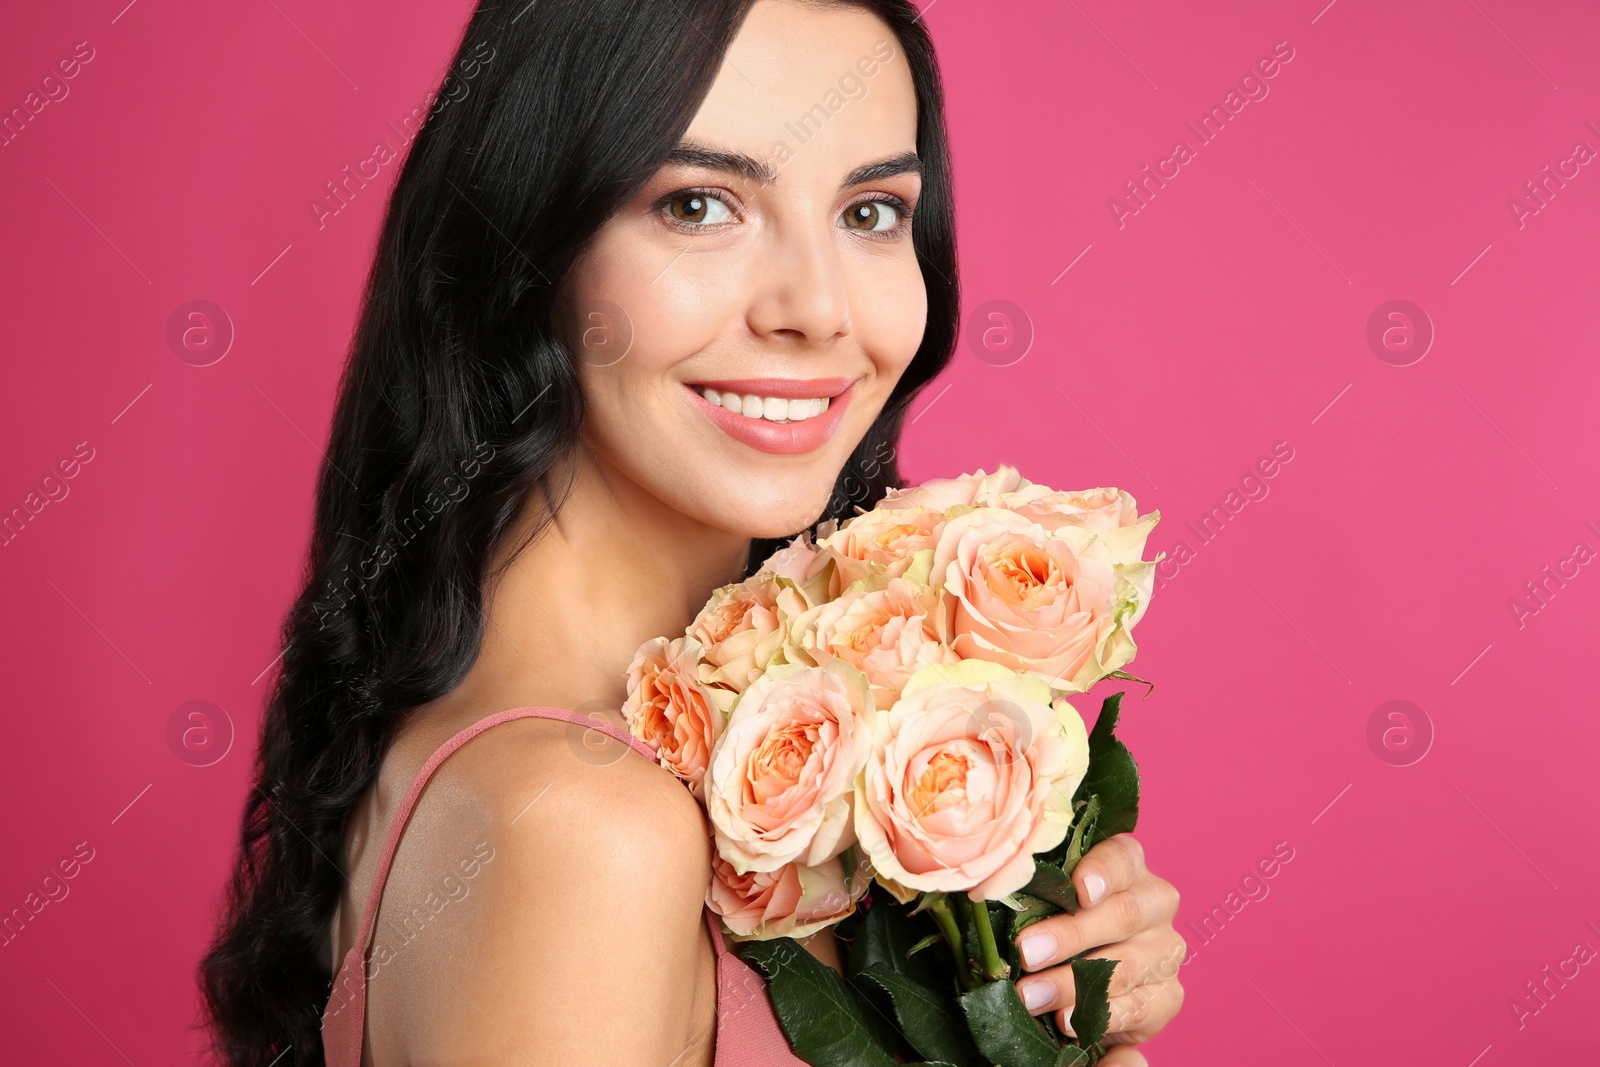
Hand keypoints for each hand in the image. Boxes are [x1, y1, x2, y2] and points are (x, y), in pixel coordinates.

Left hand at [1010, 834, 1184, 1053]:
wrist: (1090, 985)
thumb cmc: (1060, 926)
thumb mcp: (1046, 902)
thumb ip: (1034, 893)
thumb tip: (991, 890)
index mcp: (1127, 867)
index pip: (1121, 858)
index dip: (1102, 872)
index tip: (1079, 891)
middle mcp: (1154, 903)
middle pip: (1123, 914)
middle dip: (1070, 935)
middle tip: (1026, 952)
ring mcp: (1165, 950)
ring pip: (1125, 966)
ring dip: (1071, 983)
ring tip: (1030, 995)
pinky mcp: (1168, 996)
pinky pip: (1138, 1008)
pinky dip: (1098, 1016)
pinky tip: (1066, 1020)